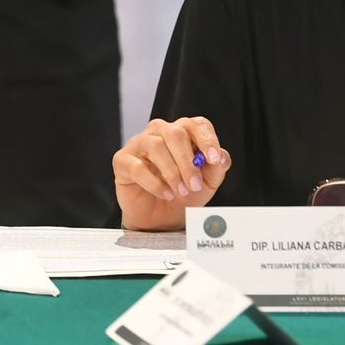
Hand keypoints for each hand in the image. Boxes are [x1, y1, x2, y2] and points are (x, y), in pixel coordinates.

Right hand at [114, 117, 232, 230]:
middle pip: (175, 133)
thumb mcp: (207, 183)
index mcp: (182, 132)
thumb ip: (216, 168)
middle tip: (195, 185)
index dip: (206, 139)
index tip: (214, 159)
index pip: (196, 124)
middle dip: (188, 161)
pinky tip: (165, 194)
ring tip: (180, 192)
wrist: (160, 220)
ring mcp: (138, 144)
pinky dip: (155, 183)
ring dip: (172, 172)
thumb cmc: (183, 195)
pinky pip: (138, 166)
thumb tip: (221, 156)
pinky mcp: (122, 161)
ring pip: (156, 146)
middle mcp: (159, 132)